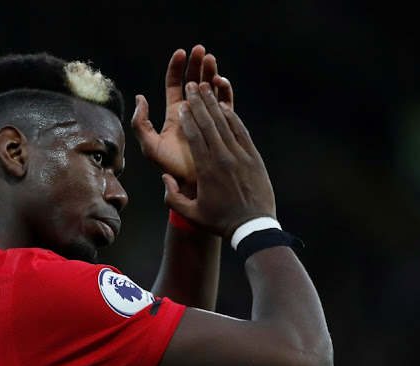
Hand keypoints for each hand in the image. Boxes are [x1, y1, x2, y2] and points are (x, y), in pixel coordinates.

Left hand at [131, 45, 233, 193]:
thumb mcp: (150, 146)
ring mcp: (208, 118)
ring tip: (211, 60)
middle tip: (201, 50)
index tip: (181, 53)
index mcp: (174, 113)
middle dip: (198, 64)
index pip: (175, 84)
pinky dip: (224, 91)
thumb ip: (141, 123)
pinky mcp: (222, 125)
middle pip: (194, 82)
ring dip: (211, 73)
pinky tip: (220, 82)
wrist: (192, 185)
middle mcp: (191, 113)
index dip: (178, 68)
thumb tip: (140, 98)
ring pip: (210, 89)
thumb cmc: (170, 168)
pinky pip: (225, 104)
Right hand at [162, 82, 276, 238]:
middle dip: (200, 103)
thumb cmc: (219, 221)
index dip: (189, 118)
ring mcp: (241, 156)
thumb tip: (165, 178)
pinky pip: (241, 132)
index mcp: (207, 170)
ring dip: (215, 105)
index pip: (195, 137)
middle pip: (210, 124)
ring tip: (207, 88)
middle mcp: (224, 158)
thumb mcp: (191, 214)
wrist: (253, 227)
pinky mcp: (253, 157)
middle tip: (192, 86)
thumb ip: (173, 197)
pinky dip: (232, 118)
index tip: (183, 104)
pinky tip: (225, 106)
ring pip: (226, 124)